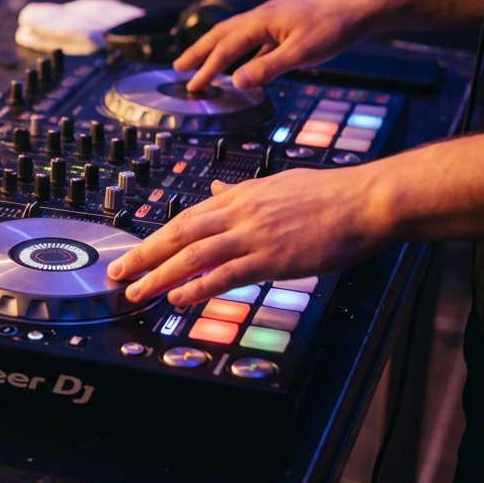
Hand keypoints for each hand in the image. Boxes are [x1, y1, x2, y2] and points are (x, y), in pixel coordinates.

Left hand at [106, 166, 395, 305]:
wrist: (365, 200)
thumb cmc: (329, 193)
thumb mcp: (276, 184)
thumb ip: (241, 191)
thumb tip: (216, 190)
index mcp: (240, 197)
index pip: (185, 219)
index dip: (154, 238)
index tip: (133, 254)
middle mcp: (239, 213)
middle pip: (178, 235)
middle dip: (143, 256)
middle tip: (118, 274)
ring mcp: (254, 235)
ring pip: (193, 256)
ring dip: (160, 276)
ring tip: (136, 292)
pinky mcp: (272, 258)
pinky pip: (225, 274)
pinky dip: (197, 287)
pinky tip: (177, 298)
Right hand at [174, 0, 370, 92]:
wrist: (361, 7)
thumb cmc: (334, 27)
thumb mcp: (300, 53)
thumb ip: (266, 68)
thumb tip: (236, 82)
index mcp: (261, 21)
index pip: (226, 48)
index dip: (208, 68)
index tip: (193, 86)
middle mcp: (262, 16)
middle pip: (221, 35)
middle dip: (199, 52)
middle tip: (179, 68)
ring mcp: (273, 20)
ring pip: (236, 35)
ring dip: (216, 50)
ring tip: (202, 62)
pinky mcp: (285, 25)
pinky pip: (253, 39)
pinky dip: (240, 52)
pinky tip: (243, 64)